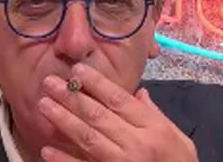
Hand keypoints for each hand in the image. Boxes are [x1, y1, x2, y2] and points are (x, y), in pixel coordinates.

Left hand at [37, 63, 197, 161]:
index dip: (97, 83)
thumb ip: (156, 115)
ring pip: (88, 138)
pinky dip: (65, 160)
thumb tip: (138, 92)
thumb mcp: (179, 139)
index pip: (120, 100)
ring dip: (63, 120)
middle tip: (49, 82)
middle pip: (98, 116)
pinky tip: (47, 150)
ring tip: (44, 105)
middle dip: (71, 97)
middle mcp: (137, 145)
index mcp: (154, 129)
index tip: (76, 70)